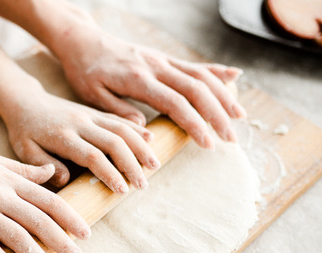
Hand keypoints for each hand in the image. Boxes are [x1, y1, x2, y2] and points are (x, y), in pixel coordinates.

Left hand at [1, 88, 158, 191]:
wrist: (25, 100)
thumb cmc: (24, 131)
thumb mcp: (24, 150)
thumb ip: (41, 165)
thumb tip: (65, 179)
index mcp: (62, 135)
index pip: (91, 155)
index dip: (109, 173)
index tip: (122, 190)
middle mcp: (80, 123)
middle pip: (113, 141)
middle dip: (131, 164)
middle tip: (143, 184)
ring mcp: (89, 115)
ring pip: (121, 128)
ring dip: (140, 147)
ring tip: (154, 166)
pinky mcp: (95, 111)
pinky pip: (119, 118)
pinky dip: (137, 129)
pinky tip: (152, 140)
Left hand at [56, 28, 245, 149]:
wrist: (82, 41)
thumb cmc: (84, 71)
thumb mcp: (92, 95)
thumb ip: (118, 111)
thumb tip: (145, 130)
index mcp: (138, 78)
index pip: (175, 102)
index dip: (195, 123)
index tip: (209, 143)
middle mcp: (155, 66)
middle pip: (196, 89)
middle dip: (218, 115)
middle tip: (231, 139)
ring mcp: (162, 60)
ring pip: (201, 76)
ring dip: (223, 96)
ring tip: (240, 117)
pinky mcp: (163, 58)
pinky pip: (194, 64)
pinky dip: (216, 71)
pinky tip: (235, 77)